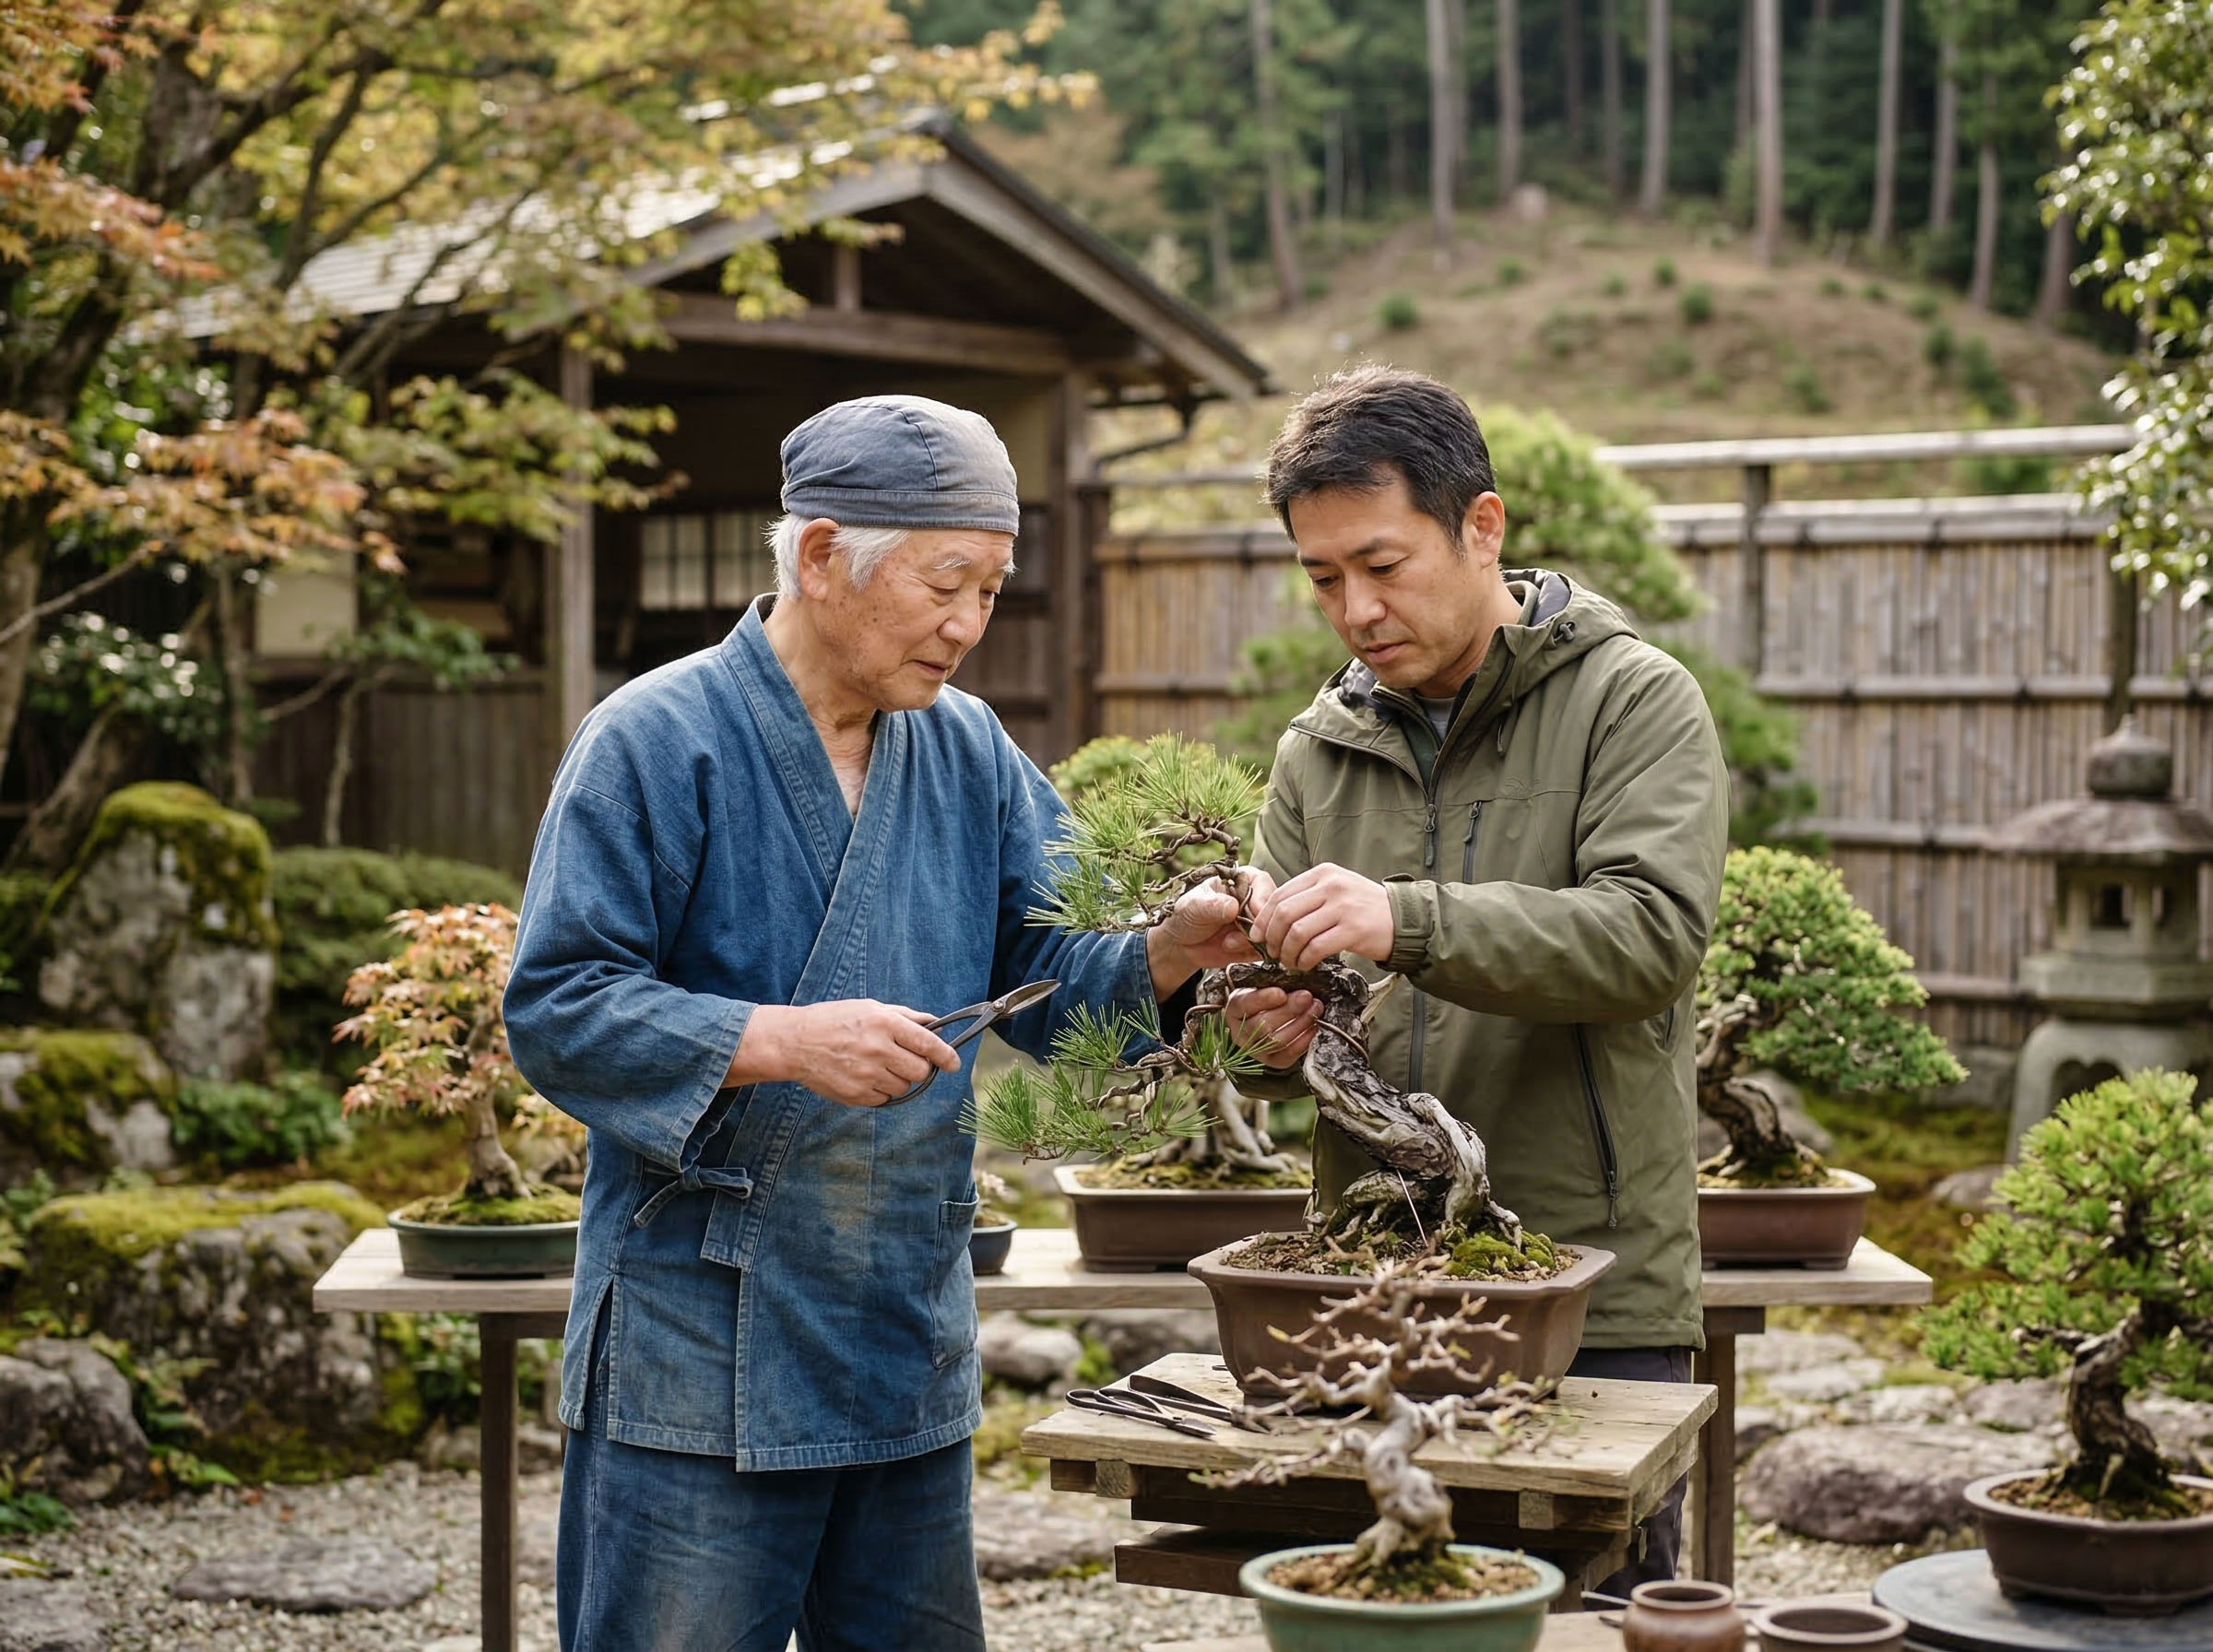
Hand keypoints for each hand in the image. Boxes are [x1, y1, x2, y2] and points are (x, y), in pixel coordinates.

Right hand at [728, 1000, 959, 1106]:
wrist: (795, 1043)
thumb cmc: (834, 1021)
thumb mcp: (870, 1008)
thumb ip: (905, 1017)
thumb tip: (934, 1024)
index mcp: (885, 1024)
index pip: (928, 1044)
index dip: (946, 1056)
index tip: (953, 1063)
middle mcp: (878, 1049)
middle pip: (920, 1070)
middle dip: (918, 1067)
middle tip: (903, 1059)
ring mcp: (867, 1075)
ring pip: (904, 1087)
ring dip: (897, 1078)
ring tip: (875, 1065)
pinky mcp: (856, 1095)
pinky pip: (884, 1099)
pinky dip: (880, 1090)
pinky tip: (863, 1076)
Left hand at [1145, 867, 1272, 995]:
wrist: (1181, 944)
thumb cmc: (1186, 916)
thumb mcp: (1193, 906)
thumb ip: (1211, 905)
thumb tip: (1232, 906)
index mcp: (1240, 880)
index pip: (1262, 882)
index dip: (1262, 898)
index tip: (1255, 912)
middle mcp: (1253, 899)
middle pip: (1272, 908)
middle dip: (1256, 925)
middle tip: (1234, 933)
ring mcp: (1256, 922)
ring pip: (1270, 931)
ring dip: (1249, 940)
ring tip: (1226, 942)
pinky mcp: (1256, 942)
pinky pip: (1265, 948)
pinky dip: (1249, 951)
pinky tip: (1229, 948)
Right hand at [1225, 985, 1321, 1069]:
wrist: (1266, 1016)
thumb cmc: (1265, 996)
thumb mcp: (1262, 985)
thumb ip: (1272, 983)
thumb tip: (1294, 979)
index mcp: (1234, 1010)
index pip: (1244, 1005)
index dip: (1263, 999)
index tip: (1281, 993)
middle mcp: (1240, 1033)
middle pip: (1262, 1025)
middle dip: (1288, 1011)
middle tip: (1306, 997)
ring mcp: (1255, 1050)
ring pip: (1276, 1041)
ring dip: (1300, 1024)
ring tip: (1315, 1009)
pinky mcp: (1272, 1061)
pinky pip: (1287, 1055)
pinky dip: (1303, 1041)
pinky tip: (1314, 1027)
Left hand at [1251, 863, 1394, 973]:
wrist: (1404, 920)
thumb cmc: (1363, 908)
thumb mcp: (1335, 890)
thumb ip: (1307, 898)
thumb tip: (1268, 920)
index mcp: (1322, 873)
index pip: (1280, 895)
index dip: (1263, 919)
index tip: (1257, 937)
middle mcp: (1331, 886)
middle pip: (1284, 914)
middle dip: (1272, 938)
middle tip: (1273, 953)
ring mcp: (1343, 907)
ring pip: (1297, 933)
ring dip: (1287, 953)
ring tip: (1289, 962)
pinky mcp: (1353, 930)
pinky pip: (1316, 948)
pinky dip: (1304, 960)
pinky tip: (1305, 965)